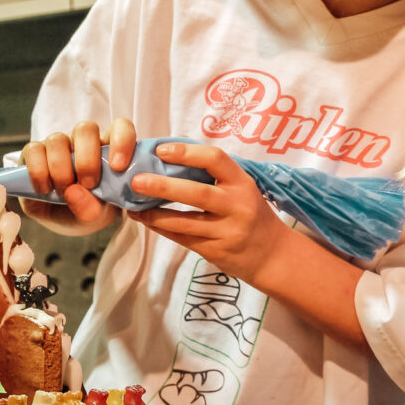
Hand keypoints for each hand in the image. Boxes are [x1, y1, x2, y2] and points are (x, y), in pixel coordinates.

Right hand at [18, 118, 136, 231]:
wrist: (62, 218)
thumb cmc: (87, 209)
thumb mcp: (95, 216)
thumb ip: (91, 208)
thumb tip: (74, 192)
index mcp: (108, 149)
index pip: (120, 127)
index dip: (121, 141)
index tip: (118, 167)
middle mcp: (83, 141)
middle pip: (86, 129)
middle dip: (87, 160)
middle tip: (88, 185)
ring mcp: (58, 144)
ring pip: (57, 139)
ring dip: (60, 168)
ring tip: (63, 192)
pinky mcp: (34, 152)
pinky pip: (33, 150)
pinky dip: (38, 171)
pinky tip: (44, 189)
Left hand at [127, 141, 290, 284]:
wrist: (272, 254)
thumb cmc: (249, 212)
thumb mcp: (241, 188)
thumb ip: (214, 176)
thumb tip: (168, 157)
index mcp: (242, 182)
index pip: (215, 159)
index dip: (187, 153)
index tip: (161, 150)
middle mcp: (238, 205)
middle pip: (197, 193)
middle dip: (163, 187)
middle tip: (136, 180)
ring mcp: (228, 231)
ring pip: (185, 222)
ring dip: (155, 213)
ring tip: (132, 205)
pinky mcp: (217, 251)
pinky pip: (183, 238)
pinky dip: (161, 228)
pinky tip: (145, 220)